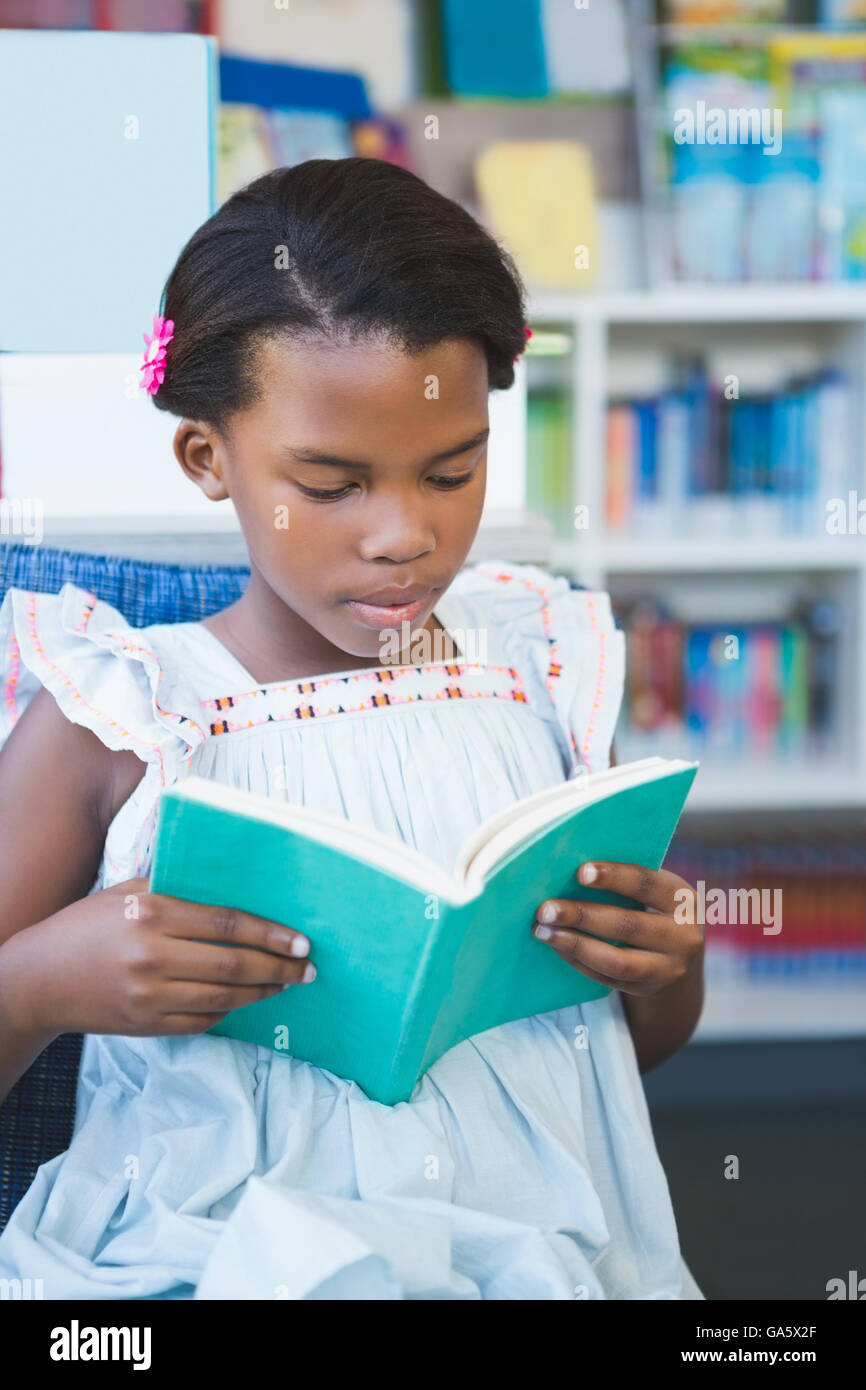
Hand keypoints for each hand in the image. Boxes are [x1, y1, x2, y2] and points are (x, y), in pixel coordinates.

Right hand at [0, 877, 315, 1039]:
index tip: (300, 939)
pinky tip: (246, 1000)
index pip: (227, 923)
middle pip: (233, 965)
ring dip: (262, 993)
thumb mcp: (127, 894)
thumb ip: (176, 889)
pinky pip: (202, 1020)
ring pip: (224, 997)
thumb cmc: (88, 927)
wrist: (39, 979)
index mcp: (152, 914)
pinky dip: (230, 1010)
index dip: (270, 933)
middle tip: (307, 968)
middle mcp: (152, 956)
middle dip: (279, 968)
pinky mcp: (145, 1025)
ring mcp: (149, 996)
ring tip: (286, 984)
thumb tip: (234, 886)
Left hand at [532, 861, 702, 997]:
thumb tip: (568, 868)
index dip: (614, 877)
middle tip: (546, 908)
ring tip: (542, 930)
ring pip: (616, 961)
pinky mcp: (646, 988)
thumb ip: (625, 880)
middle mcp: (682, 938)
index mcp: (683, 900)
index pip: (647, 885)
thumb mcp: (654, 888)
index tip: (580, 872)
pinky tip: (556, 944)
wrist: (679, 952)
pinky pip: (606, 978)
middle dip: (582, 915)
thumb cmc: (653, 904)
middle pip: (627, 926)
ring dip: (574, 944)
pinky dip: (577, 960)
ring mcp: (667, 969)